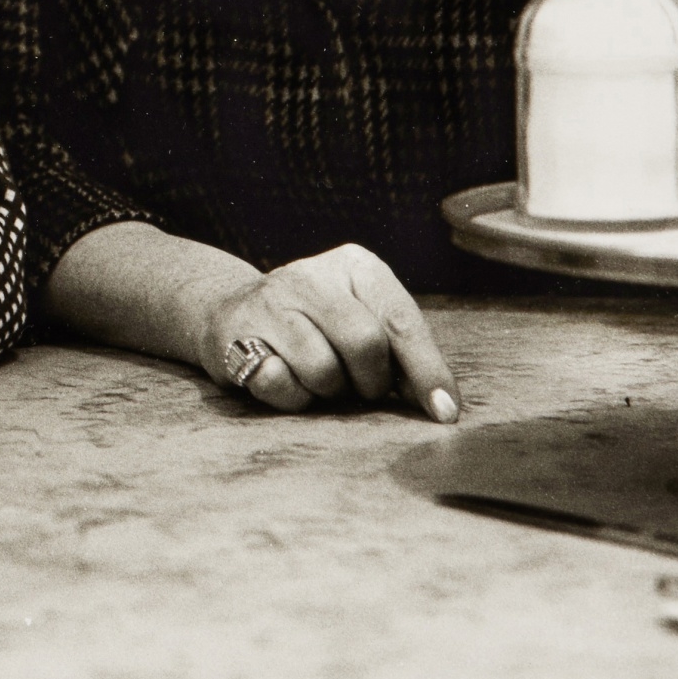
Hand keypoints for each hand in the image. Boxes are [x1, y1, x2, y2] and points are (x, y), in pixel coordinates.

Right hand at [196, 244, 459, 422]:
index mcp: (355, 266)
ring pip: (323, 370)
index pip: (401, 320)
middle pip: (365, 344)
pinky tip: (282, 374)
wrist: (233, 312)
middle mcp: (311, 275)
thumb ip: (402, 355)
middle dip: (368, 381)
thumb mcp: (364, 322)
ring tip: (314, 374)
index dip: (427, 370)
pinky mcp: (235, 330)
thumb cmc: (317, 327)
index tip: (444, 412)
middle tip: (356, 385)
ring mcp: (269, 300)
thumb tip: (442, 405)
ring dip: (326, 391)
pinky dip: (290, 395)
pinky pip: (280, 384)